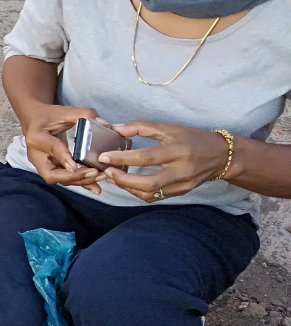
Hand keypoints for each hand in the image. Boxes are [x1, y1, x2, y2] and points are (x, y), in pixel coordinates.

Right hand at [20, 103, 104, 192]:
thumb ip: (84, 115)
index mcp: (37, 137)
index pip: (52, 149)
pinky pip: (64, 178)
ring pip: (59, 179)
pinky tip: (95, 187)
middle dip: (73, 177)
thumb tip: (105, 124)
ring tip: (100, 176)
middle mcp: (37, 155)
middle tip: (94, 172)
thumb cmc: (48, 115)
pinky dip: (80, 182)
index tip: (75, 166)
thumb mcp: (64, 111)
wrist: (34, 120)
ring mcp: (42, 165)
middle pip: (51, 174)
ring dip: (80, 180)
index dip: (63, 158)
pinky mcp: (50, 169)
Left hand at [99, 120, 230, 201]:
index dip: (122, 158)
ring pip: (150, 194)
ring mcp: (182, 184)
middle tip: (106, 171)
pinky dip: (137, 192)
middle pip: (148, 183)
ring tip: (114, 177)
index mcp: (178, 150)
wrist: (222, 155)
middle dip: (122, 180)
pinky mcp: (181, 193)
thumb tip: (115, 128)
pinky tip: (127, 184)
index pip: (146, 157)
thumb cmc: (193, 138)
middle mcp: (181, 170)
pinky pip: (155, 197)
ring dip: (127, 188)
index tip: (104, 156)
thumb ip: (141, 127)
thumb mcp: (170, 128)